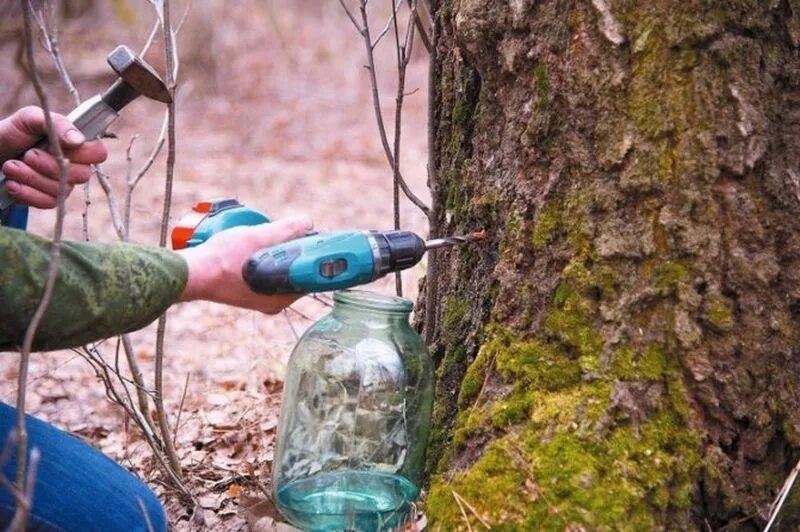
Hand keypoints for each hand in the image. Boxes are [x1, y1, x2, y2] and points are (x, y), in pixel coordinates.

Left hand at [0, 106, 107, 207]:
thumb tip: (78, 140)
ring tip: (10, 166)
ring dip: (31, 178)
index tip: (61, 147)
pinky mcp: (49, 199)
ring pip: (62, 189)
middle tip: (28, 155)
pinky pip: (49, 202)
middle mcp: (75, 165)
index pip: (99, 153)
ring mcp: (64, 184)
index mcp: (76, 144)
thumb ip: (57, 125)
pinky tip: (12, 183)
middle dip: (49, 166)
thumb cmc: (14, 132)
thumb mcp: (30, 119)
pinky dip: (26, 192)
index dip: (85, 154)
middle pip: (81, 175)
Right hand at [177, 216, 313, 313]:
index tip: (308, 237)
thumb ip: (285, 230)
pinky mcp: (244, 290)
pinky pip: (261, 270)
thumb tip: (307, 223)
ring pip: (276, 268)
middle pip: (293, 269)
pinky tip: (254, 243)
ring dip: (274, 250)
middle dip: (290, 249)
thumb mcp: (258, 239)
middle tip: (284, 232)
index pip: (308, 273)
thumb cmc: (222, 260)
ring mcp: (257, 297)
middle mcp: (272, 301)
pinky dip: (261, 256)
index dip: (310, 253)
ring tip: (266, 235)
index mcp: (281, 297)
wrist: (190, 272)